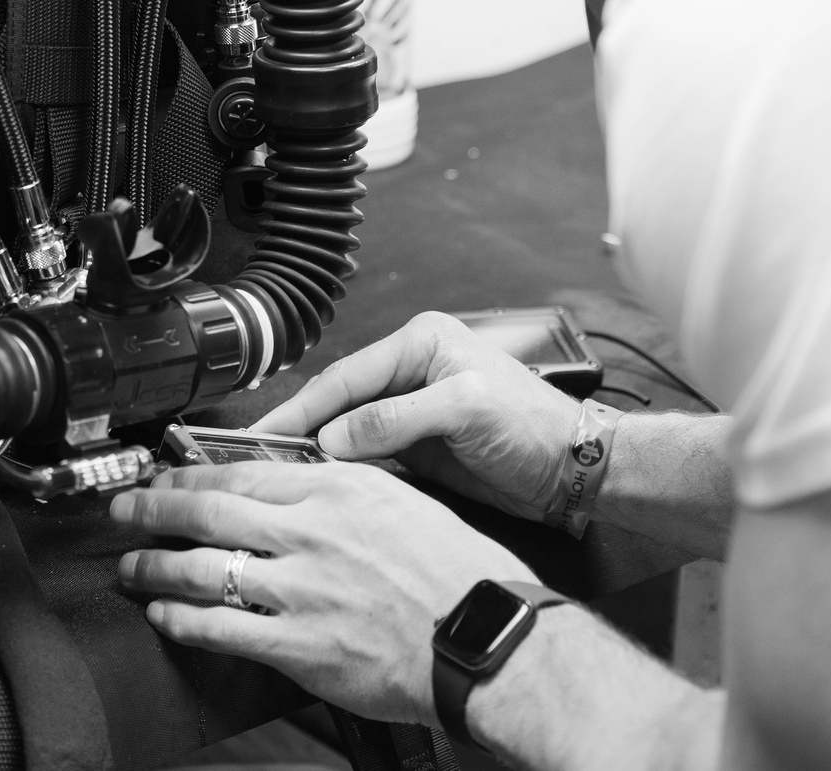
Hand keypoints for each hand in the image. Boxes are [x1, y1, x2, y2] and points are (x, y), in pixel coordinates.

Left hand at [113, 461, 537, 724]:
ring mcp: (300, 588)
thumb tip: (306, 486)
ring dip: (155, 564)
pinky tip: (165, 615)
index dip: (192, 473)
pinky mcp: (298, 644)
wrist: (484, 636)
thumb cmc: (460, 573)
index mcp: (339, 488)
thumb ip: (348, 491)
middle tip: (125, 508)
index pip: (244, 469)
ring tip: (131, 565)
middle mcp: (311, 530)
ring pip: (203, 566)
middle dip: (155, 507)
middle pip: (209, 508)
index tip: (168, 474)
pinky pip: (221, 628)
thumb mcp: (406, 501)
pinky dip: (183, 620)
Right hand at [251, 311, 581, 520]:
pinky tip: (319, 487)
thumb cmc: (533, 426)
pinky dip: (343, 470)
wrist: (573, 470)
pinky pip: (368, 456)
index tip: (263, 434)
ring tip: (276, 475)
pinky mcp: (419, 447)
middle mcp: (412, 370)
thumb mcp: (464, 410)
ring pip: (349, 430)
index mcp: (421, 343)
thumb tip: (333, 437)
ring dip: (317, 452)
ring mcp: (413, 411)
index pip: (346, 375)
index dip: (301, 407)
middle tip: (256, 458)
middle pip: (340, 400)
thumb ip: (396, 420)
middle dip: (300, 428)